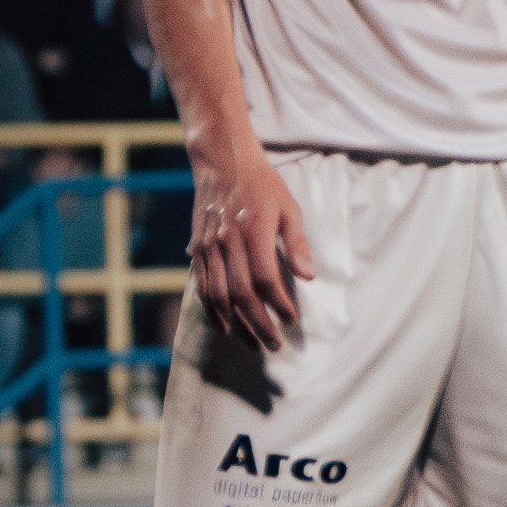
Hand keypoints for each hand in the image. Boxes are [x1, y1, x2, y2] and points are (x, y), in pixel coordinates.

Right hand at [187, 143, 312, 353]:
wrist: (222, 162)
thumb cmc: (263, 184)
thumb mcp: (289, 208)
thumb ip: (297, 243)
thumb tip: (309, 277)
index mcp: (253, 231)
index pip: (264, 278)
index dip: (277, 303)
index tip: (292, 320)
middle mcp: (227, 242)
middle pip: (241, 294)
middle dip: (258, 324)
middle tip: (274, 344)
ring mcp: (209, 247)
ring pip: (219, 295)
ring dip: (236, 324)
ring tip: (253, 344)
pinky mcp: (198, 249)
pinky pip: (203, 286)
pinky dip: (213, 310)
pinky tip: (225, 327)